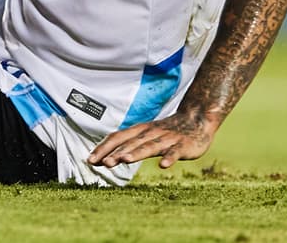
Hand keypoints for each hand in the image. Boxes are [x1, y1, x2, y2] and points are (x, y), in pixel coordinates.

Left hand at [87, 110, 217, 169]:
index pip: (117, 138)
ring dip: (136, 153)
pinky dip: (169, 158)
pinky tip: (163, 166)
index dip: (104, 148)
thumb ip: (127, 147)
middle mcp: (150, 133)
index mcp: (139, 131)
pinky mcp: (182, 145)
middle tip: (104, 163)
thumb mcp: (144, 136)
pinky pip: (175, 152)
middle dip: (116, 153)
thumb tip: (103, 159)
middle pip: (130, 143)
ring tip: (125, 160)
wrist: (196, 119)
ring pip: (149, 146)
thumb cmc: (165, 131)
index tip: (90, 160)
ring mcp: (166, 139)